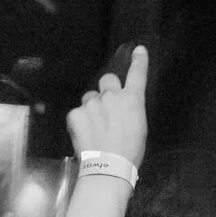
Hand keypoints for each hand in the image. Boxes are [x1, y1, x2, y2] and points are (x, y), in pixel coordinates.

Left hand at [67, 45, 148, 169]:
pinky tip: (84, 134)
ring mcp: (92, 103)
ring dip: (92, 107)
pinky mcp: (76, 113)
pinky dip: (79, 121)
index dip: (138, 61)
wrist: (109, 166)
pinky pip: (77, 112)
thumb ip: (129, 110)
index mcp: (132, 100)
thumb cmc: (130, 151)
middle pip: (107, 80)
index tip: (138, 50)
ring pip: (90, 98)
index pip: (137, 75)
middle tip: (106, 108)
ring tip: (94, 127)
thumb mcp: (139, 127)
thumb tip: (121, 107)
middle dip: (107, 89)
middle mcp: (112, 96)